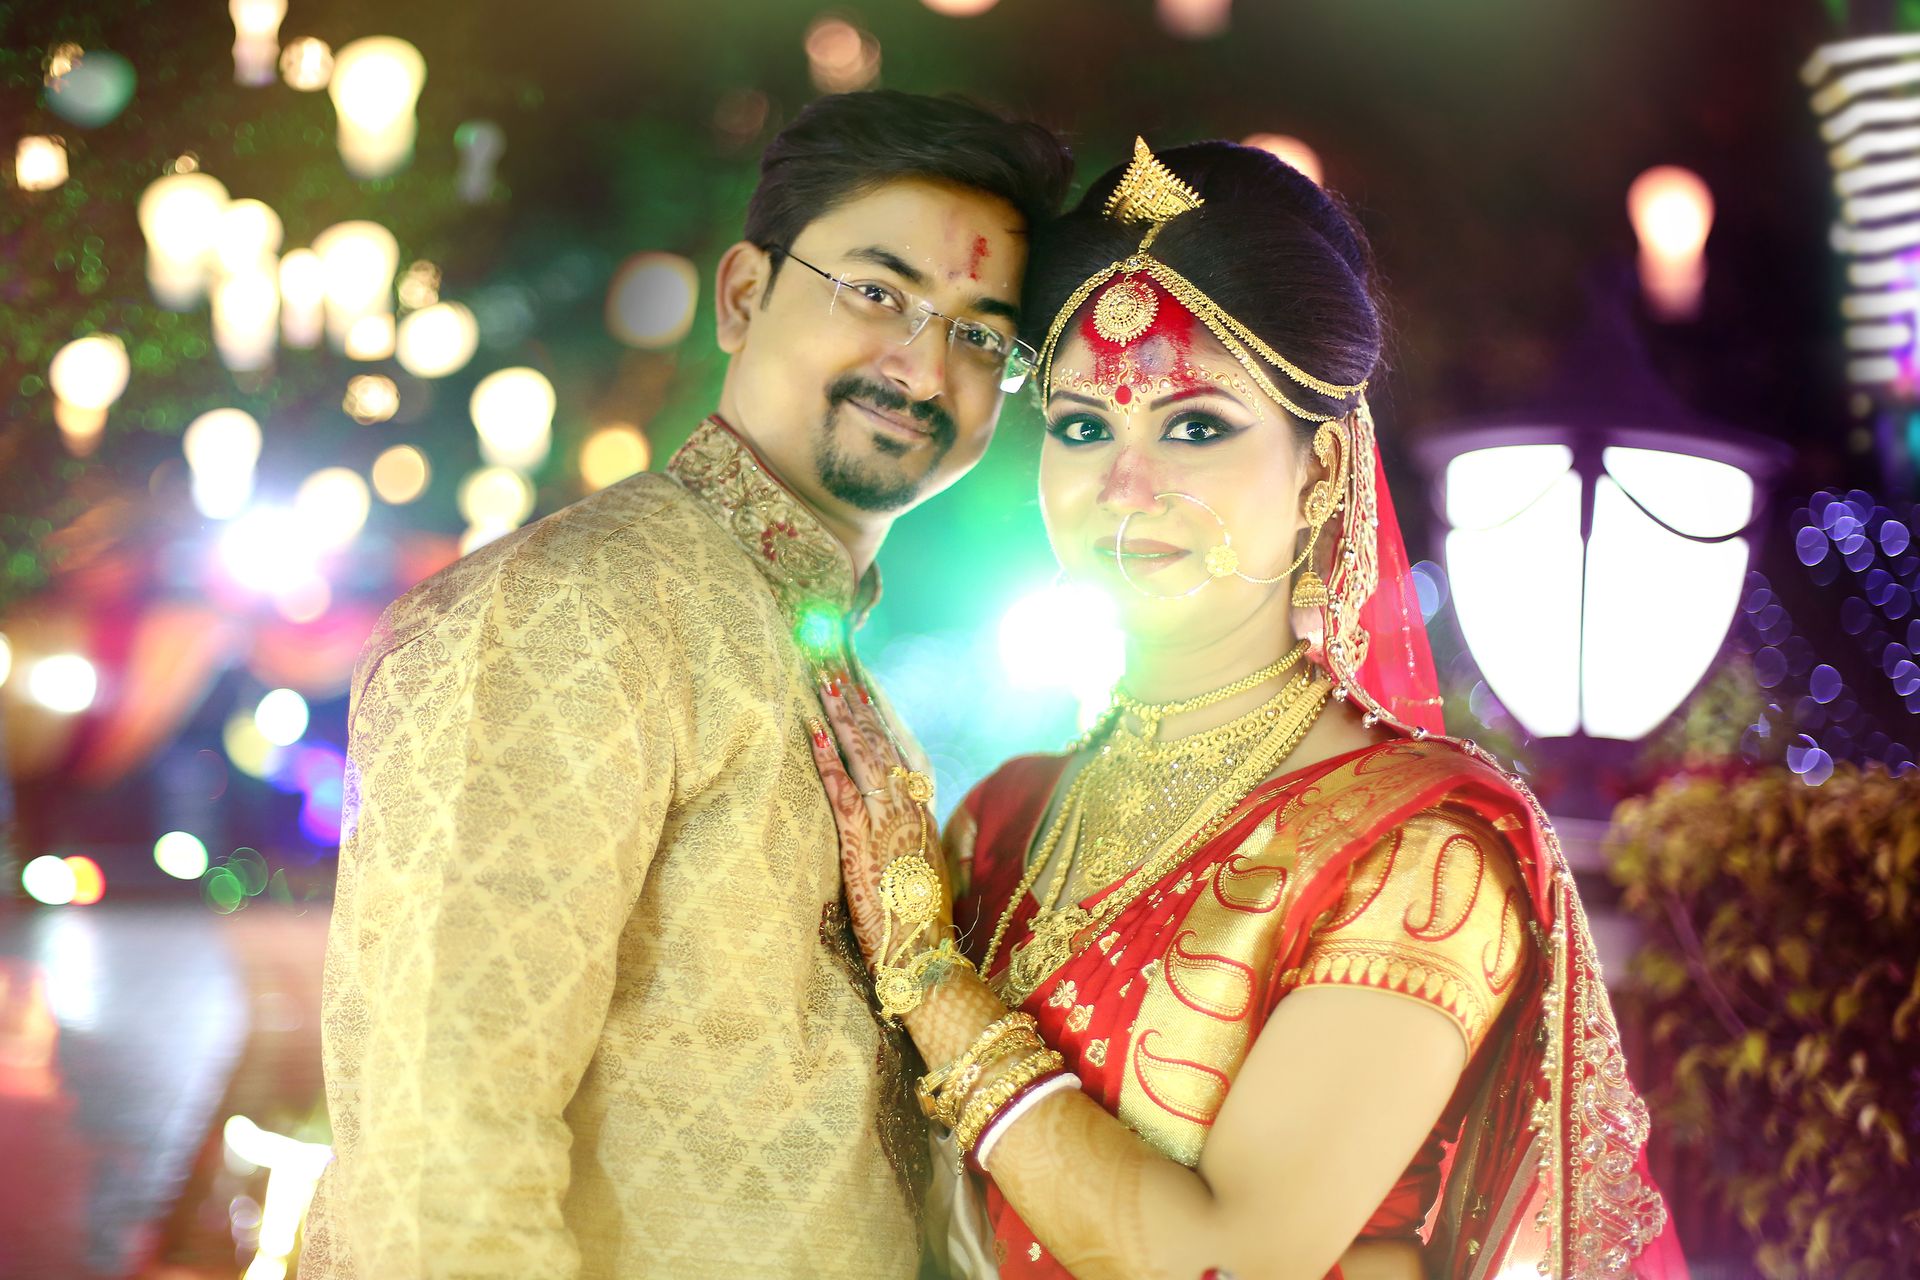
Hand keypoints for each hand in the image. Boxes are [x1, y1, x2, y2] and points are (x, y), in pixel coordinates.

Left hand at [808, 679, 955, 973]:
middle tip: (838, 664)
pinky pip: (844, 790)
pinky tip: (815, 732)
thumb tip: (906, 822)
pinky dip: (829, 759)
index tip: (866, 685)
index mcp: (924, 814)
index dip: (882, 716)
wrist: (926, 957)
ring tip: (825, 680)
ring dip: (844, 715)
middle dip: (859, 701)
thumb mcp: (924, 871)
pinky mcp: (865, 842)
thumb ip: (913, 839)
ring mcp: (889, 822)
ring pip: (865, 755)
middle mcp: (910, 809)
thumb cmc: (921, 923)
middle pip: (883, 742)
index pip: (902, 751)